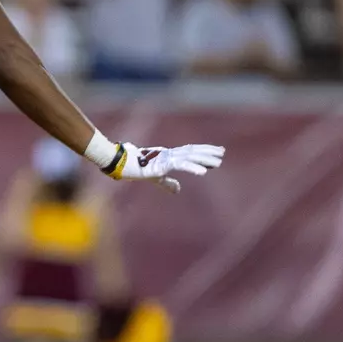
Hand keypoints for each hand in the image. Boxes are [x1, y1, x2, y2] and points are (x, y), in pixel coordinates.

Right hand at [103, 141, 224, 193]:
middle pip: (192, 151)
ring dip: (205, 158)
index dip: (203, 151)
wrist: (120, 164)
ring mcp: (166, 158)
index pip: (189, 151)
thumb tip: (178, 190)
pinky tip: (204, 172)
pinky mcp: (163, 164)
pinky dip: (193, 167)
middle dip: (208, 152)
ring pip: (190, 156)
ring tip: (219, 161)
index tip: (216, 152)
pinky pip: (181, 165)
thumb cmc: (135, 168)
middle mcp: (170, 154)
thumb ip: (168, 183)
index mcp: (169, 156)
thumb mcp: (155, 178)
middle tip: (222, 152)